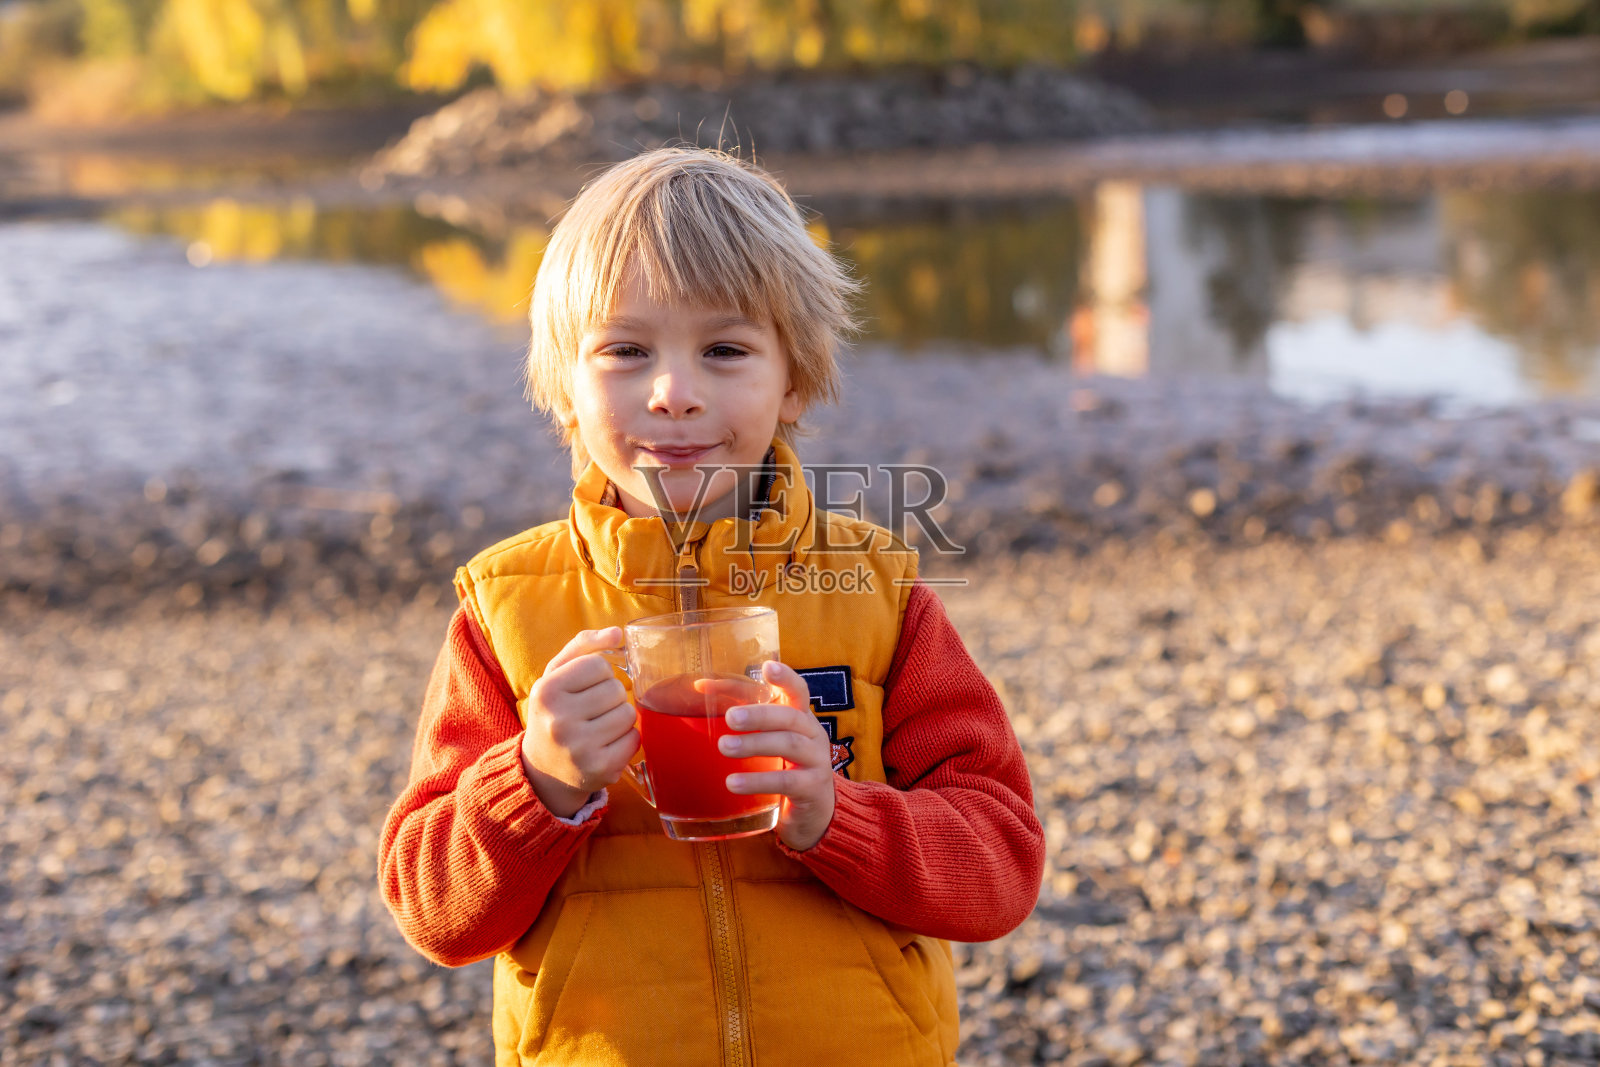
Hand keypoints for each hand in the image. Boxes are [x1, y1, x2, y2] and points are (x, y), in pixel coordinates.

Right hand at [521, 627, 637, 817]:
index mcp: (546, 692)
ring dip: (620, 717)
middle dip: (611, 697)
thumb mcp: (556, 675)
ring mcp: (580, 748)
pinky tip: (606, 745)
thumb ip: (584, 646)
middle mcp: (559, 721)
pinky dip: (626, 739)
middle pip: (616, 689)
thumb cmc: (554, 712)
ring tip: (599, 727)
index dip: (599, 675)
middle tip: (592, 711)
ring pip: (629, 714)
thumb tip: (617, 632)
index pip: (599, 665)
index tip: (585, 688)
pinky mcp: (601, 768)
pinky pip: (634, 739)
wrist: (543, 771)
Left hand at [719, 662, 833, 850]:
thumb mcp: (769, 741)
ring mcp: (816, 761)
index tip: (767, 666)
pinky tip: (733, 783)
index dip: (785, 678)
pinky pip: (786, 781)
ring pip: (789, 745)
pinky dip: (758, 781)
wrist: (814, 814)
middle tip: (730, 718)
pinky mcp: (812, 789)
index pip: (798, 691)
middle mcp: (813, 735)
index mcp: (801, 718)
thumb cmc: (784, 767)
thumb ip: (742, 717)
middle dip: (760, 714)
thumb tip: (699, 687)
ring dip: (754, 744)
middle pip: (790, 717)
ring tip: (724, 747)